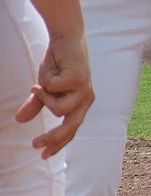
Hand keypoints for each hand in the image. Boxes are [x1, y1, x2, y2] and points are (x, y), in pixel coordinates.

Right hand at [16, 33, 93, 158]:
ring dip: (44, 97)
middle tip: (35, 144)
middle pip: (70, 127)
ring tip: (40, 84)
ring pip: (58, 108)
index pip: (71, 130)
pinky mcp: (79, 79)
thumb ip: (36, 104)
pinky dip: (46, 81)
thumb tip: (20, 120)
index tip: (43, 155)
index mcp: (80, 104)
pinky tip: (49, 71)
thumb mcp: (44, 88)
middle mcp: (86, 100)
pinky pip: (54, 89)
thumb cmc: (57, 64)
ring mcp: (85, 90)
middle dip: (53, 138)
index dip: (58, 143)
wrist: (65, 39)